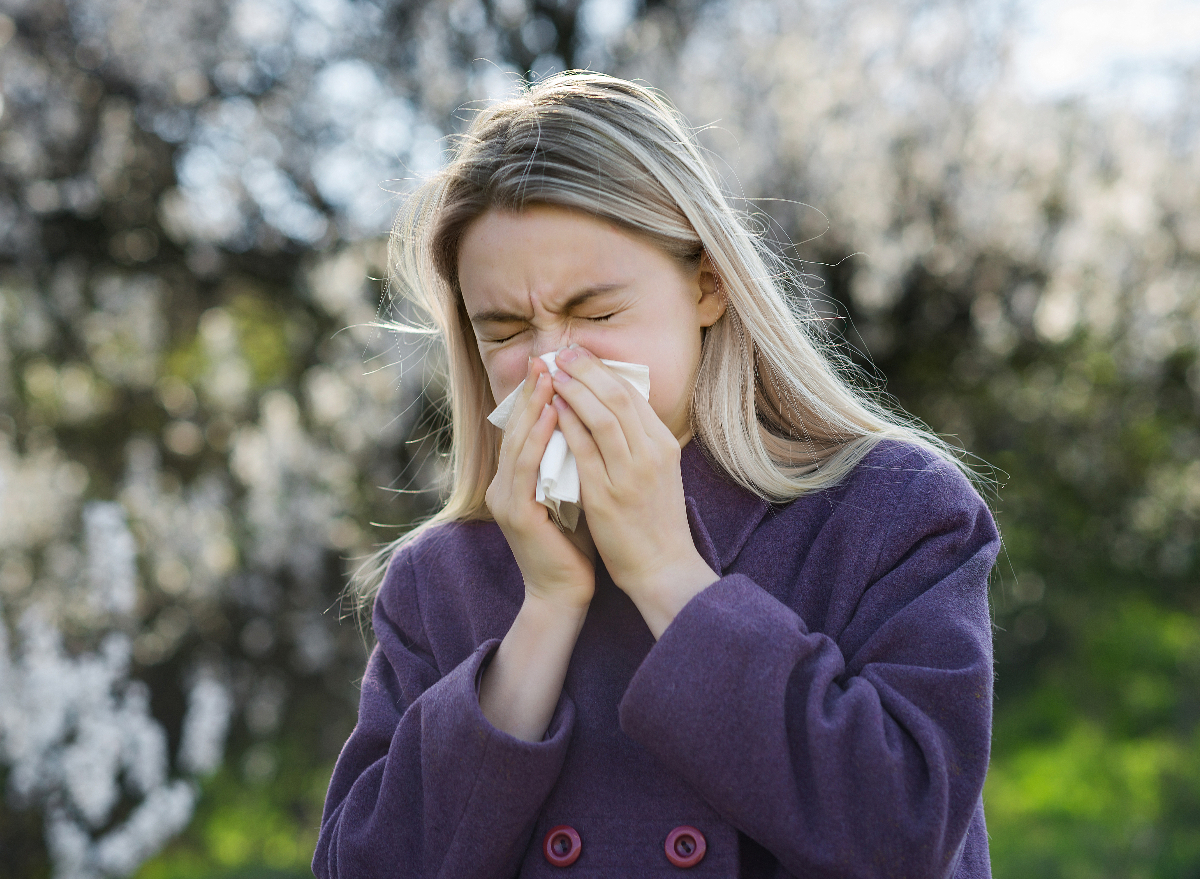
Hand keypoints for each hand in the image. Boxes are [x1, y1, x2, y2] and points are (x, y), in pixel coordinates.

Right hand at [486, 356, 595, 609]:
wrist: (565, 593)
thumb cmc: (576, 544)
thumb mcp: (575, 492)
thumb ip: (574, 460)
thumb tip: (592, 420)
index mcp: (517, 479)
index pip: (525, 427)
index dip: (537, 395)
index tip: (556, 363)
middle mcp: (504, 485)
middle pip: (516, 427)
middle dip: (533, 391)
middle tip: (547, 357)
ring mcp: (505, 499)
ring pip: (517, 442)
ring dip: (533, 406)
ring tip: (550, 375)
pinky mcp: (515, 513)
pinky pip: (525, 468)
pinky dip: (537, 438)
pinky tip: (550, 415)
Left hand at [550, 347, 717, 636]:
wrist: (663, 567)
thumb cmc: (656, 521)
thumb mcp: (659, 472)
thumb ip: (640, 441)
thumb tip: (616, 408)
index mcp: (663, 445)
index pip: (633, 395)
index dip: (604, 370)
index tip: (580, 354)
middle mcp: (650, 454)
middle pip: (618, 398)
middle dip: (588, 370)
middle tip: (562, 352)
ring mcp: (630, 475)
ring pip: (602, 418)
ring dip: (575, 389)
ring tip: (553, 372)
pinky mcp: (607, 496)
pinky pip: (584, 451)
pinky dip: (567, 425)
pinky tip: (551, 409)